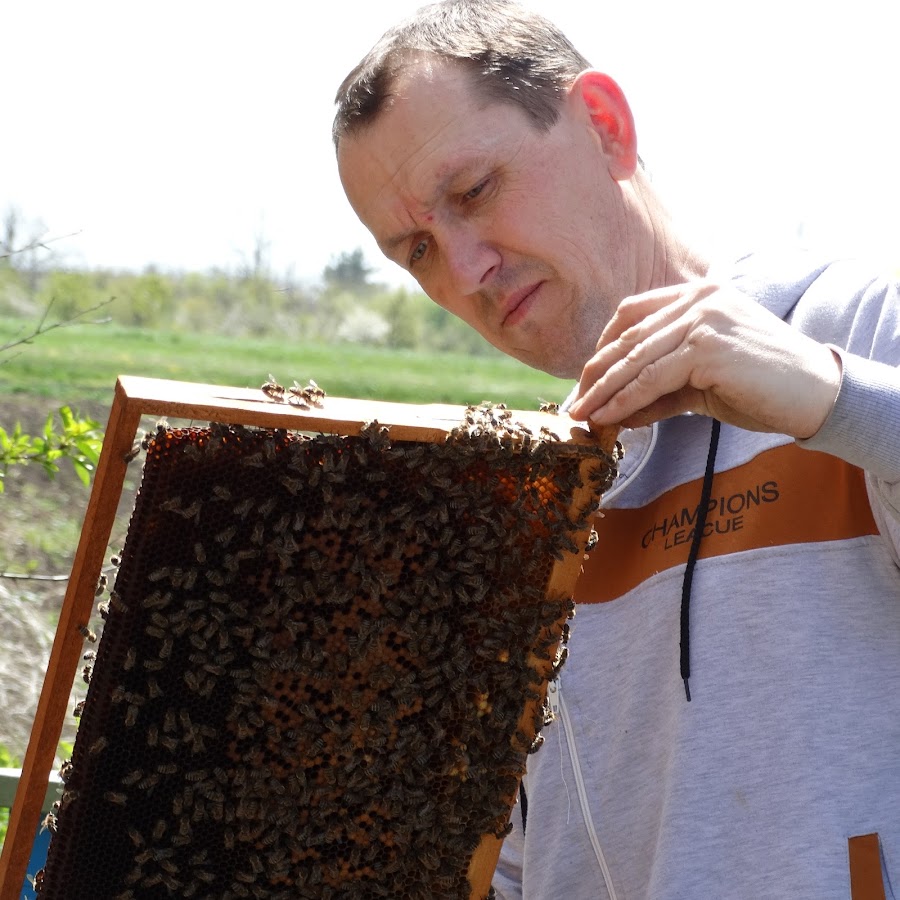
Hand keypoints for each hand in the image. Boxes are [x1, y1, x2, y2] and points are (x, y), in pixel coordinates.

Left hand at [567, 281, 841, 436]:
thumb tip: (614, 411)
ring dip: (603, 391)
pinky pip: (652, 379)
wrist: (816, 394)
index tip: (589, 376)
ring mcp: (704, 319)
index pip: (633, 313)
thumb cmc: (761, 387)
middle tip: (574, 403)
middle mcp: (699, 299)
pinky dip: (625, 400)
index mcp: (698, 295)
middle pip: (627, 336)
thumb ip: (659, 390)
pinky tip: (609, 418)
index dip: (605, 345)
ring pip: (635, 359)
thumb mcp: (700, 384)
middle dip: (595, 374)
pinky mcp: (708, 347)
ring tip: (583, 416)